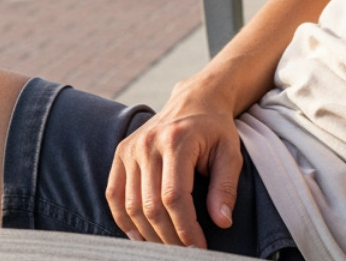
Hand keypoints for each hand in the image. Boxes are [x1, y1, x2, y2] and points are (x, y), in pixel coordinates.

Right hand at [106, 85, 241, 247]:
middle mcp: (148, 143)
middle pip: (150, 205)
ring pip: (131, 204)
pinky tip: (139, 235)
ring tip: (167, 247)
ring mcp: (131, 148)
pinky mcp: (121, 153)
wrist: (195, 99)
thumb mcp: (230, 153)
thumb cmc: (215, 129)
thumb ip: (226, 187)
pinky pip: (114, 194)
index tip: (199, 247)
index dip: (185, 228)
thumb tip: (222, 221)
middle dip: (168, 237)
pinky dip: (123, 219)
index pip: (174, 197)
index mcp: (176, 141)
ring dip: (148, 233)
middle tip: (185, 252)